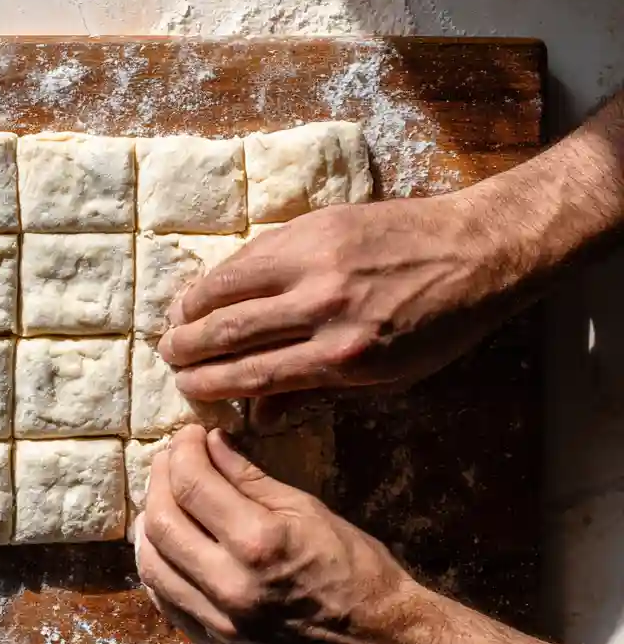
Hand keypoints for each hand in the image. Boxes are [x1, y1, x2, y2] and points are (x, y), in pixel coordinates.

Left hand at [134, 424, 422, 643]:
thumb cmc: (358, 570)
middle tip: (171, 462)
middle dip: (160, 481)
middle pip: (162, 523)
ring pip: (153, 566)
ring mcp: (220, 624)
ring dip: (149, 526)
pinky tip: (166, 548)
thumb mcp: (310, 511)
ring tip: (162, 501)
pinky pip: (166, 604)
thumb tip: (212, 443)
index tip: (188, 435)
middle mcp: (230, 586)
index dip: (182, 450)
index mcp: (258, 543)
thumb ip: (251, 479)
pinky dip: (158, 569)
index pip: (192, 485)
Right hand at [158, 189, 527, 400]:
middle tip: (168, 357)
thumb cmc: (438, 326)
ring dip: (192, 308)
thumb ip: (316, 394)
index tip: (185, 389)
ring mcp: (314, 262)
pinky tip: (207, 288)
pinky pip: (250, 254)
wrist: (476, 251)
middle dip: (188, 348)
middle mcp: (321, 308)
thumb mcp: (387, 378)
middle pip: (229, 332)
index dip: (210, 384)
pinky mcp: (313, 226)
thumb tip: (258, 417)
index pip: (253, 375)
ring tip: (175, 322)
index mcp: (342, 356)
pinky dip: (221, 275)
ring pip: (228, 287)